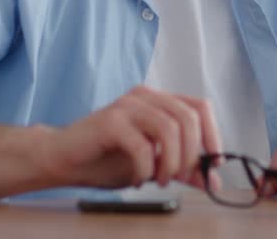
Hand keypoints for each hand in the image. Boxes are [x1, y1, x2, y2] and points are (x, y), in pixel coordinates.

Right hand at [42, 86, 222, 189]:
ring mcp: (126, 106)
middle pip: (188, 118)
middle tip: (179, 177)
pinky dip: (145, 168)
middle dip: (191, 154)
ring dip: (170, 163)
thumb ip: (182, 170)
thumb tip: (212, 179)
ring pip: (169, 129)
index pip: (199, 107)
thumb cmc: (106, 158)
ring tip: (158, 180)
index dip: (212, 135)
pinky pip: (141, 145)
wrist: (64, 159)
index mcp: (158, 102)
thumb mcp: (153, 165)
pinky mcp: (110, 121)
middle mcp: (144, 97)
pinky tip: (136, 178)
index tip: (213, 162)